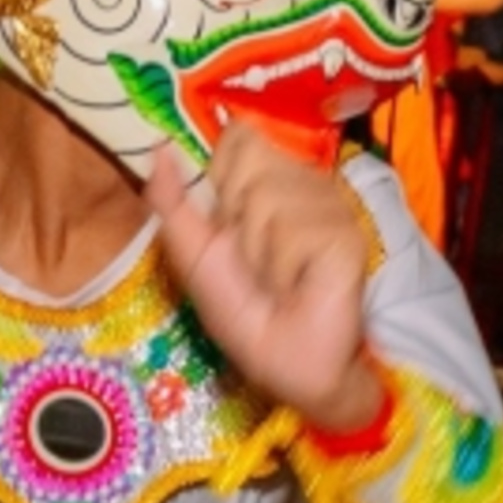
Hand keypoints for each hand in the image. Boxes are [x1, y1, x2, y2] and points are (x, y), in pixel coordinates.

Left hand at [148, 127, 378, 431]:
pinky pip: (293, 232)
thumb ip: (172, 202)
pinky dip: (283, 270)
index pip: (239, 136)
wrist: (288, 365)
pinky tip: (298, 288)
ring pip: (267, 198)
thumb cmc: (244, 313)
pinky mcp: (346, 235)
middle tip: (254, 262)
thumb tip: (156, 147)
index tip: (228, 220)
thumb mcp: (194, 257)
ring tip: (277, 280)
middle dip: (237, 220)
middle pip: (249, 161)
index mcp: (267, 181)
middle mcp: (301, 184)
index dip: (224, 171)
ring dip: (258, 254)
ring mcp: (329, 207)